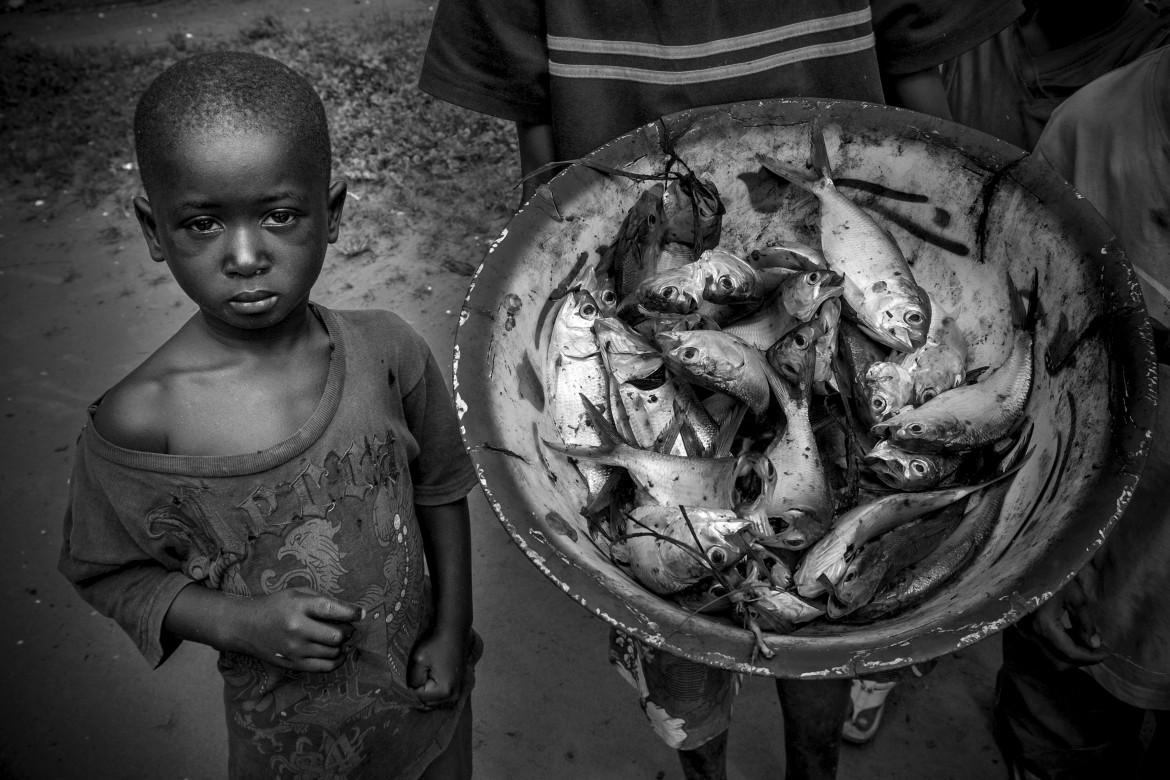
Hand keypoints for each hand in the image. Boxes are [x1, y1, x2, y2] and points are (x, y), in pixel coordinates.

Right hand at [237, 587, 363, 672]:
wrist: (246, 626)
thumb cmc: (275, 606)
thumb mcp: (297, 593)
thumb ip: (322, 600)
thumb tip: (350, 612)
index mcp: (298, 606)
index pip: (331, 610)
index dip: (351, 613)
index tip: (362, 614)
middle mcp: (296, 629)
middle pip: (336, 635)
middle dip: (347, 631)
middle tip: (347, 627)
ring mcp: (294, 649)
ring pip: (332, 652)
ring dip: (342, 645)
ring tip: (340, 638)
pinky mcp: (293, 664)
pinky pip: (323, 667)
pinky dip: (336, 661)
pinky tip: (338, 654)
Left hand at [407, 629, 469, 710]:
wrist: (453, 632)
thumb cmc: (435, 645)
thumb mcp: (418, 661)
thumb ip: (413, 680)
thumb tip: (411, 691)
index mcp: (444, 691)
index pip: (418, 698)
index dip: (411, 686)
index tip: (412, 672)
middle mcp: (453, 696)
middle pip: (426, 703)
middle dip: (418, 690)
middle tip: (418, 672)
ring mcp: (456, 693)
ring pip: (432, 702)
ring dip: (425, 691)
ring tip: (425, 673)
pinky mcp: (456, 688)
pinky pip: (439, 697)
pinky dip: (432, 691)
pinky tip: (431, 676)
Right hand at [1017, 565, 1107, 669]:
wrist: (1028, 563)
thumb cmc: (1054, 576)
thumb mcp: (1075, 596)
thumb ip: (1085, 623)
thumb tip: (1095, 644)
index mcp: (1044, 625)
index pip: (1070, 652)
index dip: (1091, 657)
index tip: (1107, 652)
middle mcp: (1030, 633)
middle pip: (1058, 660)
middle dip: (1082, 660)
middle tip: (1099, 651)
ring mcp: (1022, 632)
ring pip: (1049, 657)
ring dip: (1070, 656)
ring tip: (1087, 644)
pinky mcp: (1021, 629)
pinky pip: (1041, 648)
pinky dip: (1059, 649)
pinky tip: (1072, 636)